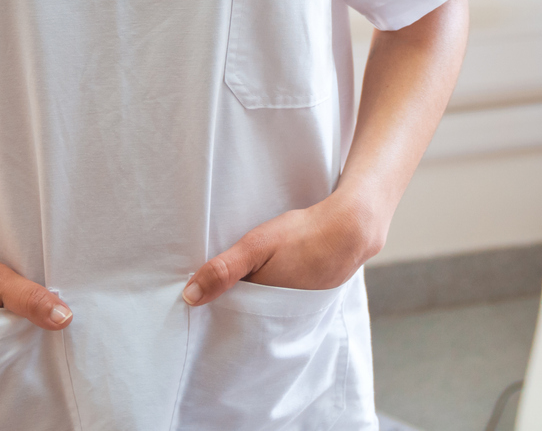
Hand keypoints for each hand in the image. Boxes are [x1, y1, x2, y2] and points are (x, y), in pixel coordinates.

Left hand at [181, 194, 383, 306]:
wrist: (352, 227)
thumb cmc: (303, 235)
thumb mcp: (256, 246)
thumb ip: (223, 269)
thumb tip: (189, 297)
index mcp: (263, 307)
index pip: (231, 313)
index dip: (218, 302)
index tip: (205, 292)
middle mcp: (281, 315)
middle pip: (250, 311)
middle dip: (238, 301)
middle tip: (228, 281)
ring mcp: (300, 307)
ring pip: (269, 303)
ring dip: (260, 293)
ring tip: (255, 275)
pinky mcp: (314, 296)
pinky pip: (288, 297)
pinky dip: (280, 288)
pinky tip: (281, 271)